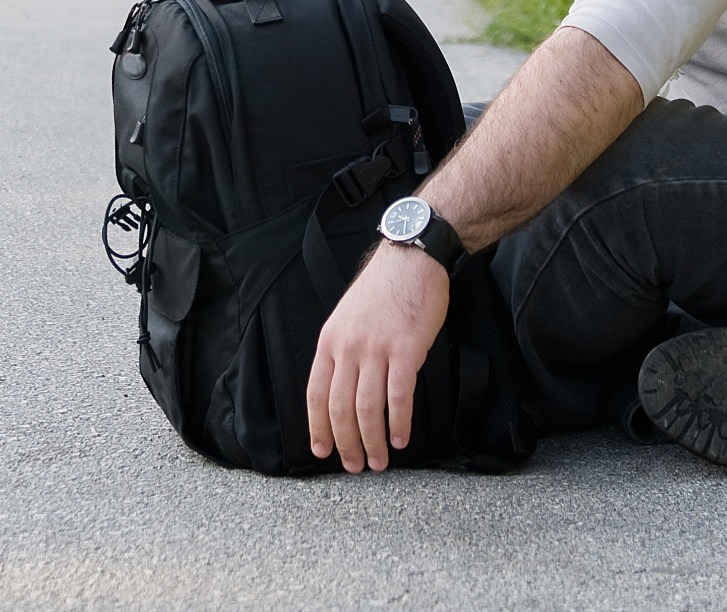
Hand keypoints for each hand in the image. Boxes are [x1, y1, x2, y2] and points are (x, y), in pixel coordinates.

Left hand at [305, 241, 449, 472]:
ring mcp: (376, 349)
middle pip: (340, 407)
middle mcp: (348, 347)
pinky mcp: (406, 350)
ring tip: (378, 461)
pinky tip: (400, 439)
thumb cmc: (382, 289)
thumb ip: (341, 350)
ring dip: (372, 441)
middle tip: (354, 466)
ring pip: (367, 408)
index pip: (316, 393)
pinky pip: (398, 395)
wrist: (411, 259)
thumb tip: (341, 388)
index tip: (322, 451)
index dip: (317, 427)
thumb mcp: (347, 316)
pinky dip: (399, 422)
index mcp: (329, 340)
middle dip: (346, 443)